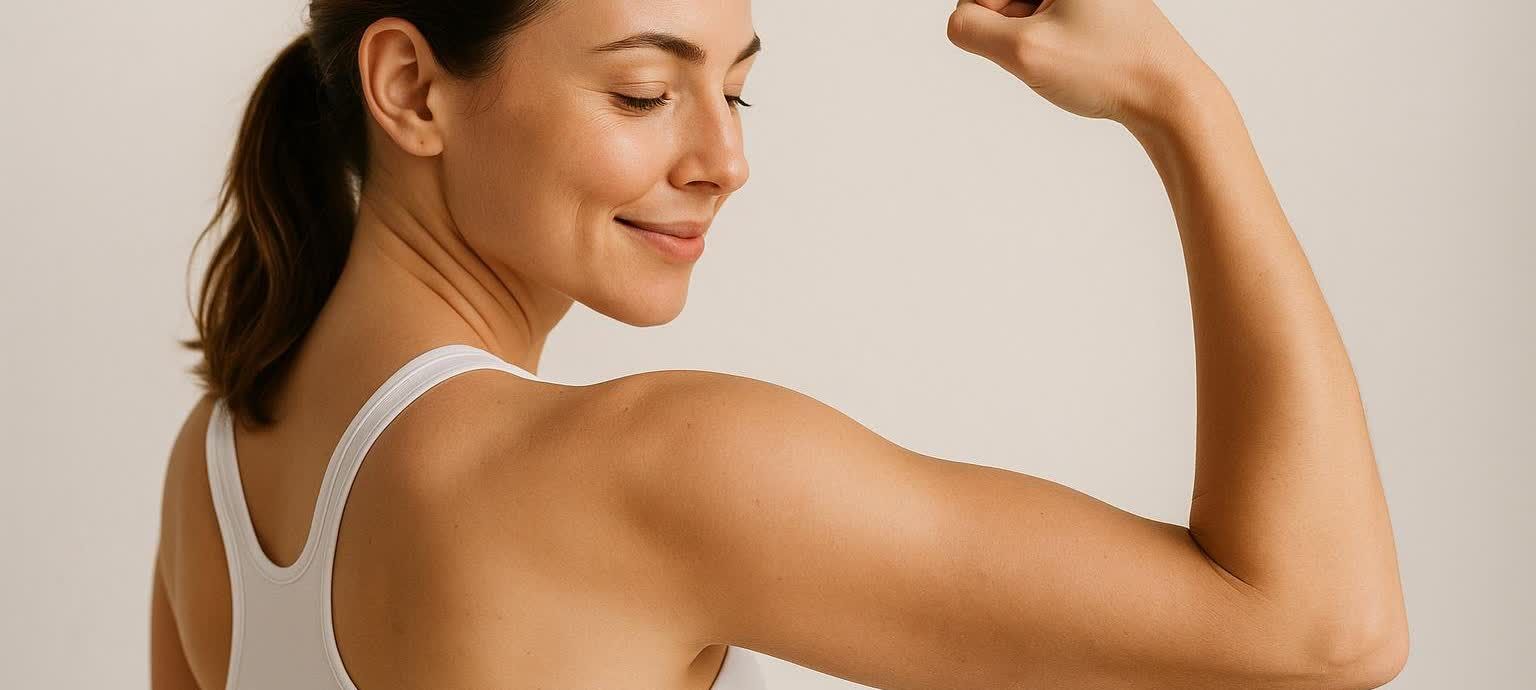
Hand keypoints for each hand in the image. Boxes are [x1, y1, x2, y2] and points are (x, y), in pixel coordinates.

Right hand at [946, 0, 1221, 129]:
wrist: (1170, 95)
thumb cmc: (1108, 69)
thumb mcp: (1024, 51)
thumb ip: (970, 28)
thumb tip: (958, 22)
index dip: (988, 19)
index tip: (1024, 38)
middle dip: (1010, 28)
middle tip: (1051, 51)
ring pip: (1020, 11)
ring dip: (1027, 40)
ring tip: (1068, 57)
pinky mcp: (1089, 8)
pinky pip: (1042, 22)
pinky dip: (1046, 44)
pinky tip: (1076, 59)